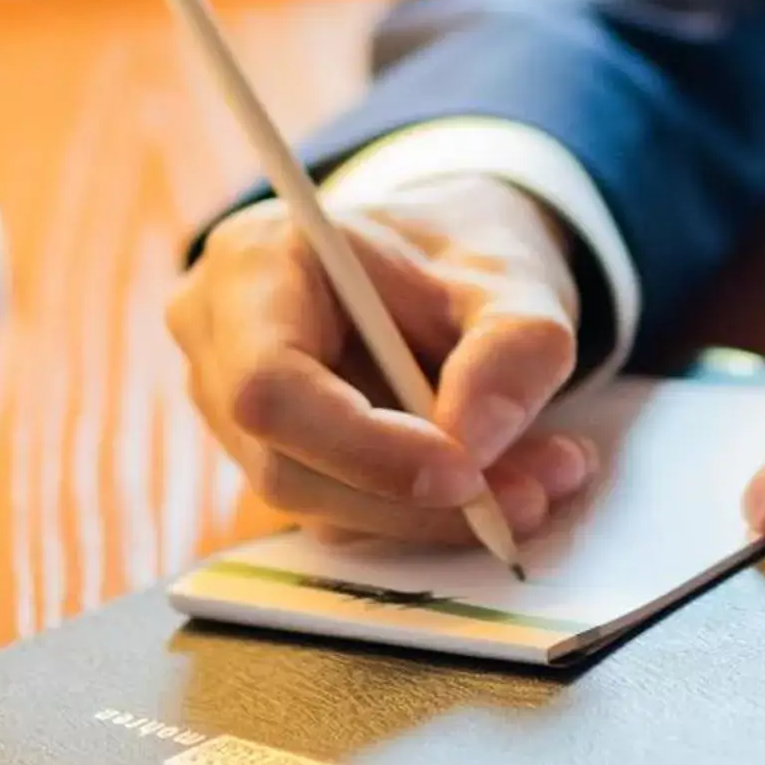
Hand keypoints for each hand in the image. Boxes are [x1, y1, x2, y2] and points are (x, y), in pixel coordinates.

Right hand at [169, 172, 598, 546]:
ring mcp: (232, 409)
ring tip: (544, 479)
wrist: (440, 259)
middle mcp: (219, 340)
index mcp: (252, 264)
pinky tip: (502, 484)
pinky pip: (342, 510)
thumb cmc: (457, 250)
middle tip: (533, 495)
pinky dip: (425, 513)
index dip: (362, 445)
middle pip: (289, 461)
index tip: (464, 473)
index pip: (271, 383)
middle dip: (415, 498)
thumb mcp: (510, 275)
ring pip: (318, 502)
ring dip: (433, 514)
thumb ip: (509, 347)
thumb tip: (472, 443)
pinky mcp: (275, 456)